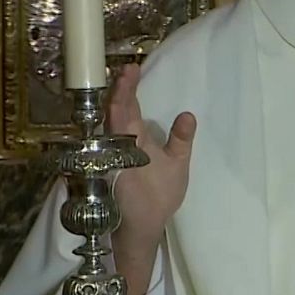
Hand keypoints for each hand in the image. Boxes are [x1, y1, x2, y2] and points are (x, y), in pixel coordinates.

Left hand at [107, 64, 195, 294]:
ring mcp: (108, 151)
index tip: (131, 68)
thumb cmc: (158, 197)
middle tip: (129, 71)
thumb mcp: (177, 167)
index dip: (126, 86)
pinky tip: (120, 114)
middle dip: (120, 89)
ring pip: (108, 121)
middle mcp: (114, 142)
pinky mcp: (107, 160)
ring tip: (125, 86)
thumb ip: (181, 140)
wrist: (138, 226)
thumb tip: (187, 114)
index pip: (124, 106)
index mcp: (131, 141)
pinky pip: (108, 133)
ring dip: (116, 102)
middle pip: (112, 109)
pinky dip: (115, 118)